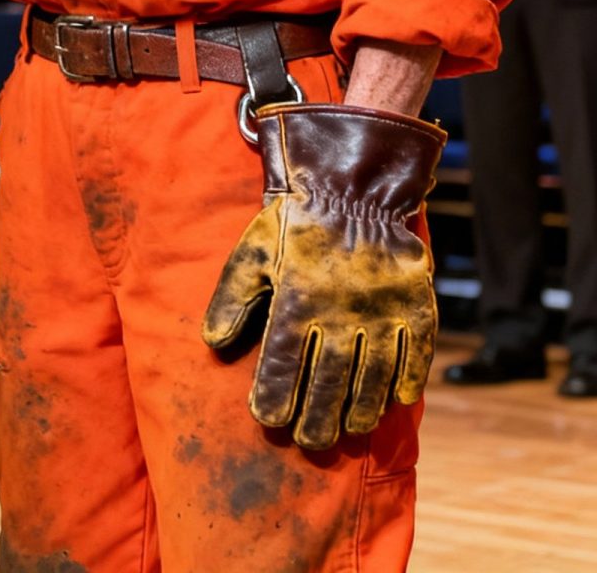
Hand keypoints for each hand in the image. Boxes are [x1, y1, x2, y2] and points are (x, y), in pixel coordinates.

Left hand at [202, 103, 444, 450]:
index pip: (281, 363)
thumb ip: (232, 297)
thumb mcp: (252, 251)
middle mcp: (340, 312)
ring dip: (360, 409)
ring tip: (347, 430)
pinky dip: (407, 380)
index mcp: (296, 299)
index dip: (273, 397)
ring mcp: (382, 311)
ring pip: (372, 376)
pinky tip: (396, 401)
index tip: (267, 420)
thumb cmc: (294, 222)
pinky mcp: (416, 304)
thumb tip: (212, 343)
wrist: (353, 186)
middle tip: (309, 442)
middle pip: (327, 381)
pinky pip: (415, 353)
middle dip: (316, 417)